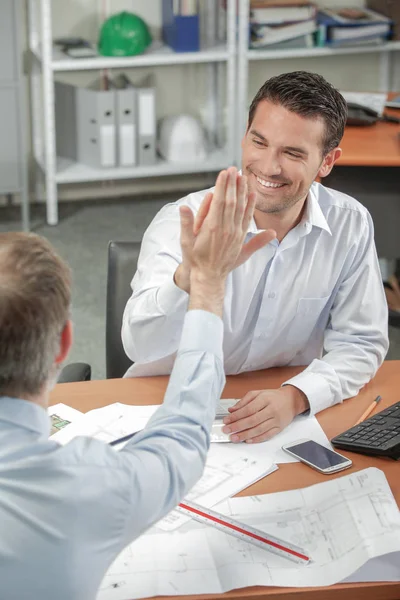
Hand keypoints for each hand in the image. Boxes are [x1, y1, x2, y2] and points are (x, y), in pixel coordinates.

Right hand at [175, 167, 275, 292]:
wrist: (208, 276)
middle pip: (232, 201)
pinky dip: (250, 206)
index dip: (223, 186)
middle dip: (233, 184)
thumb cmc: (195, 259)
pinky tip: (252, 195)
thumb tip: (183, 207)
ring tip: (243, 177)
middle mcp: (226, 229)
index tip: (224, 172)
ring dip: (242, 191)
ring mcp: (234, 234)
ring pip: (241, 208)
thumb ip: (186, 224)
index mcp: (212, 228)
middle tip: (234, 169)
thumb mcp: (186, 242)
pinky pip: (247, 219)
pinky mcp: (239, 238)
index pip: (219, 201)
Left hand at [222, 385, 309, 442]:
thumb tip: (231, 410)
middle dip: (238, 427)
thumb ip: (244, 401)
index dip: (236, 416)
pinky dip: (257, 439)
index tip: (226, 420)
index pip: (248, 409)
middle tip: (227, 430)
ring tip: (234, 438)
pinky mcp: (279, 428)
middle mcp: (271, 410)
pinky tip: (248, 440)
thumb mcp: (258, 393)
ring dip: (245, 435)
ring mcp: (276, 420)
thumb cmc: (273, 397)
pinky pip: (267, 435)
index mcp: (265, 399)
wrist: (291, 400)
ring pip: (259, 429)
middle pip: (252, 420)